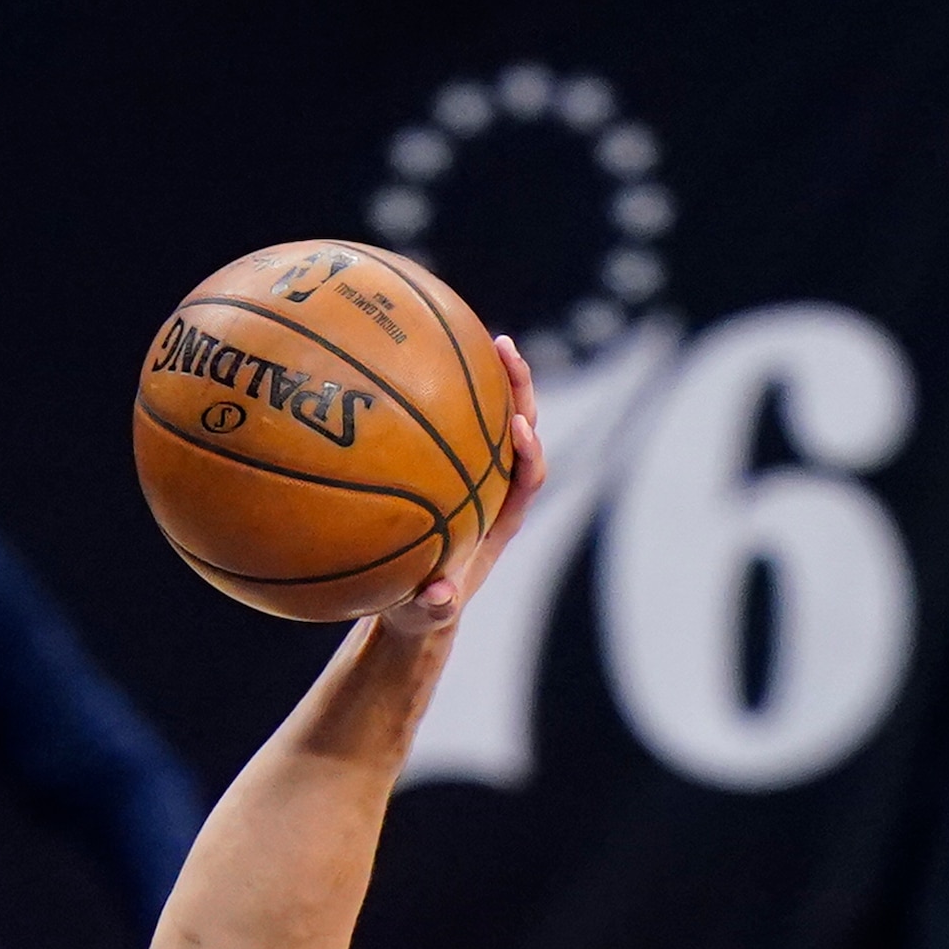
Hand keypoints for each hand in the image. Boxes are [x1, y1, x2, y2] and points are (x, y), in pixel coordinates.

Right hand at [397, 333, 548, 631]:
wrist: (418, 604)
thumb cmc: (424, 608)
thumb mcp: (425, 613)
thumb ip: (434, 605)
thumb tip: (439, 596)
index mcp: (504, 519)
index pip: (530, 476)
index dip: (529, 449)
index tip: (517, 425)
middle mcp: (499, 488)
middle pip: (522, 428)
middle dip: (520, 389)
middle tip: (505, 348)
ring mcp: (479, 474)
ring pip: (495, 417)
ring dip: (494, 378)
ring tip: (484, 335)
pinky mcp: (454, 465)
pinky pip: (458, 422)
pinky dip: (451, 392)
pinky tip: (424, 359)